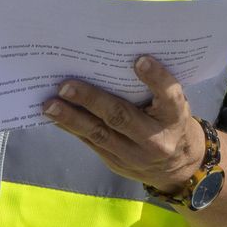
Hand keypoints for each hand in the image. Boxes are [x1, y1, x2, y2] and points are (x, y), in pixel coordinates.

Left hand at [43, 56, 204, 194]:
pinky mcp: (116, 163)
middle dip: (92, 100)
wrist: (177, 167)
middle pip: (122, 117)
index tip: (140, 60)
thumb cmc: (169, 120)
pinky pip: (91, 143)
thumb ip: (154, 87)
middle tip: (66, 85)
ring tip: (49, 105)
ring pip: (99, 134)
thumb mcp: (173, 104)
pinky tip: (54, 116)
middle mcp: (156, 138)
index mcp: (175, 116)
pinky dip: (71, 127)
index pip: (169, 96)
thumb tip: (116, 59)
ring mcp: (134, 155)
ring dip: (71, 118)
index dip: (156, 78)